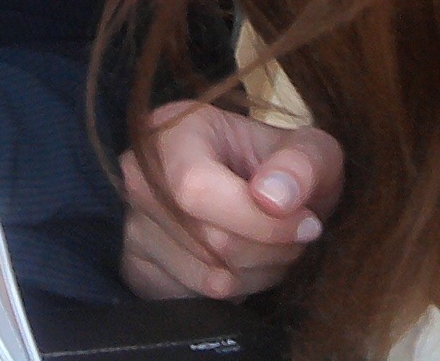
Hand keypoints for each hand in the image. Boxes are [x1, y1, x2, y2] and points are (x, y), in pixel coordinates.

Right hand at [120, 100, 342, 300]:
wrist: (252, 185)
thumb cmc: (277, 164)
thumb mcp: (307, 149)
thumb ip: (300, 165)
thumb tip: (274, 199)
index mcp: (174, 136)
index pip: (198, 189)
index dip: (259, 219)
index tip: (306, 223)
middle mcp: (139, 181)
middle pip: (213, 242)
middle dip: (272, 249)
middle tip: (298, 236)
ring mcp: (132, 229)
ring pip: (211, 280)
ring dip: (260, 274)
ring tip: (273, 247)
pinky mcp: (138, 271)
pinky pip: (200, 302)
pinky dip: (237, 292)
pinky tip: (245, 264)